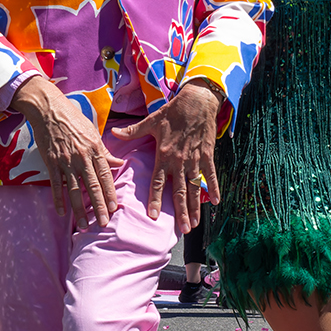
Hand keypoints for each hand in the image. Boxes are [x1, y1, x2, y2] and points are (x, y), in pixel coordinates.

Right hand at [11, 76, 122, 226]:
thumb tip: (119, 163)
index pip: (105, 175)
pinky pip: (56, 184)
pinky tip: (62, 213)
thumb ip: (105, 151)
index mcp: (95, 149)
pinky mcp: (51, 162)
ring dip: (80, 209)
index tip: (114, 208)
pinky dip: (59, 199)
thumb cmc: (73, 120)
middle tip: (103, 223)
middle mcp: (82, 156)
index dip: (110, 193)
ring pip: (75, 189)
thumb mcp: (93, 133)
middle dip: (99, 206)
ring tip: (85, 224)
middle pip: (92, 186)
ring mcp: (66, 160)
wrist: (49, 109)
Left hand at [112, 79, 221, 230]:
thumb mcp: (151, 121)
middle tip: (182, 230)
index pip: (159, 182)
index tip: (154, 216)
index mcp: (164, 154)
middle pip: (179, 191)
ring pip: (195, 187)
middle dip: (181, 212)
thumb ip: (133, 131)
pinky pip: (211, 175)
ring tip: (195, 223)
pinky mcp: (207, 154)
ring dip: (195, 206)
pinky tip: (216, 202)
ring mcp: (195, 159)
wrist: (197, 100)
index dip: (156, 199)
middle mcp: (179, 161)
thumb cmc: (173, 111)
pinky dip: (214, 188)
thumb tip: (114, 133)